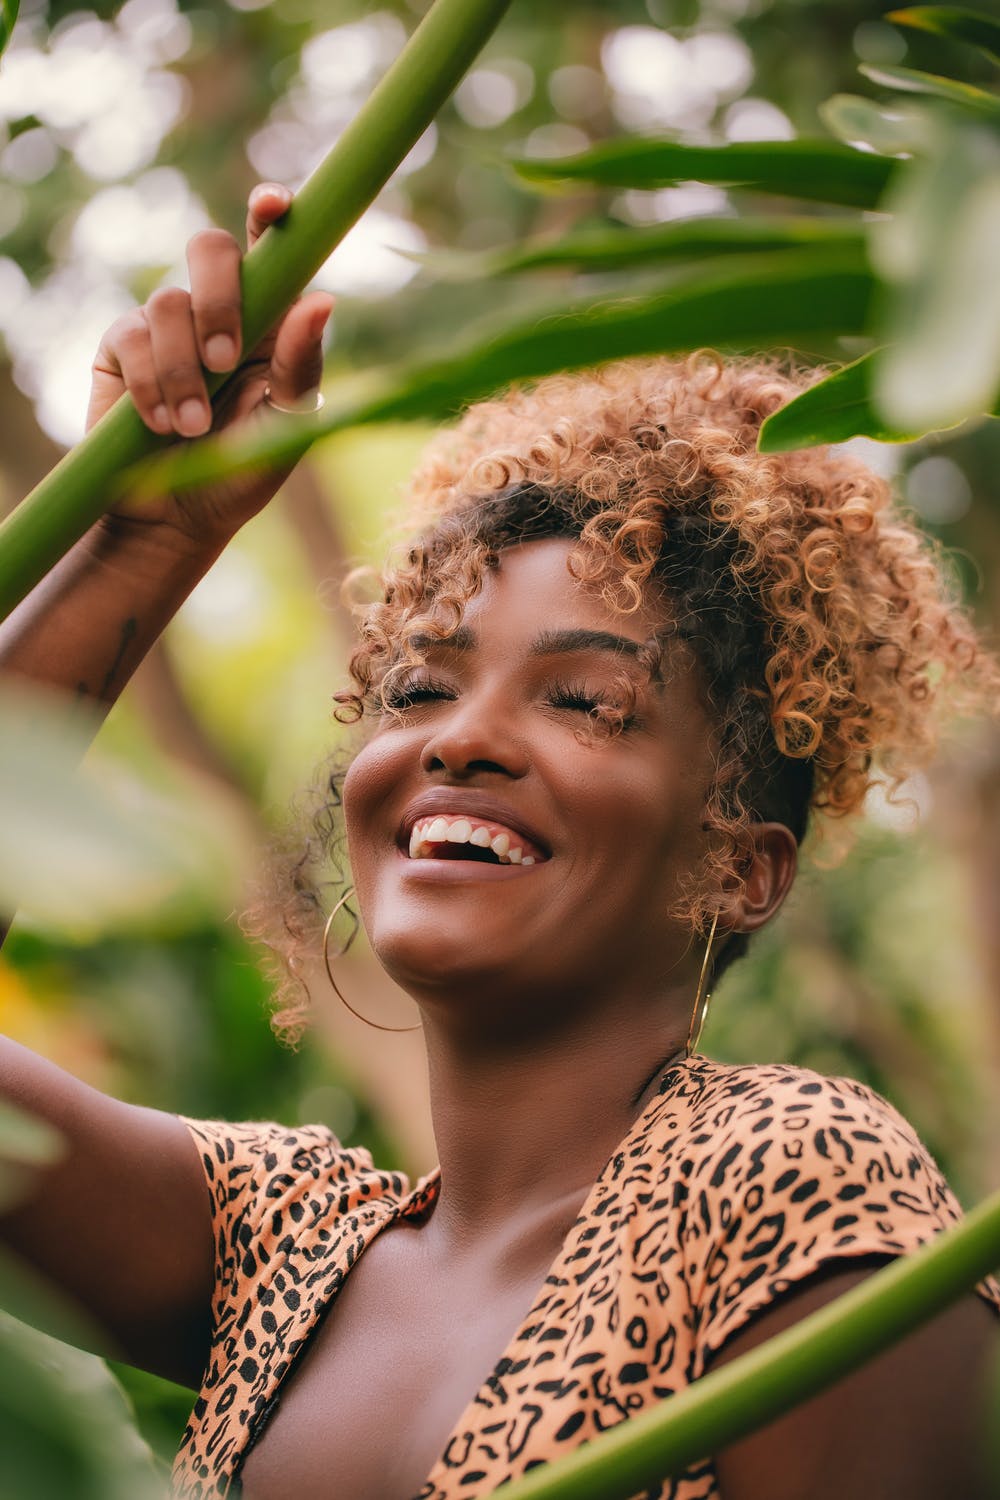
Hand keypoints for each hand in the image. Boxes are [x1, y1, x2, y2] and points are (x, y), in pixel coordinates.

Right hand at [88, 183, 332, 547]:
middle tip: (226, 360)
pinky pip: (132, 336)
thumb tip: (323, 298)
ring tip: (195, 427)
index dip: (271, 214)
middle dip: (219, 298)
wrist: (180, 518)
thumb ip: (302, 365)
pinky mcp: (123, 346)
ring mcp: (165, 323)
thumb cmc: (243, 471)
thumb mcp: (285, 425)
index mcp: (269, 319)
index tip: (274, 205)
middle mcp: (216, 309)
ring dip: (185, 370)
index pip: (269, 249)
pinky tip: (161, 424)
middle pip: (210, 248)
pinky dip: (152, 384)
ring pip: (168, 300)